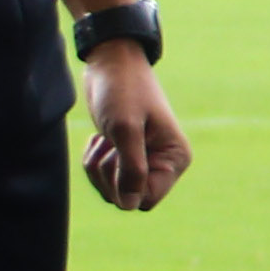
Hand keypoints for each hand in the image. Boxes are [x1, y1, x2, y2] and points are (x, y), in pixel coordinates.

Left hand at [81, 44, 188, 211]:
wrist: (111, 65)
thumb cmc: (122, 92)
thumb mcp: (125, 130)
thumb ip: (130, 170)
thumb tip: (130, 205)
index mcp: (175, 159)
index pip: (146, 198)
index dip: (124, 187)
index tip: (117, 158)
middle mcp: (164, 163)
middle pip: (127, 197)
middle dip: (107, 176)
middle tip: (107, 145)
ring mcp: (145, 160)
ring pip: (113, 189)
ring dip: (98, 167)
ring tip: (103, 139)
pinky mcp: (126, 155)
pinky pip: (104, 178)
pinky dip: (94, 161)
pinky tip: (100, 138)